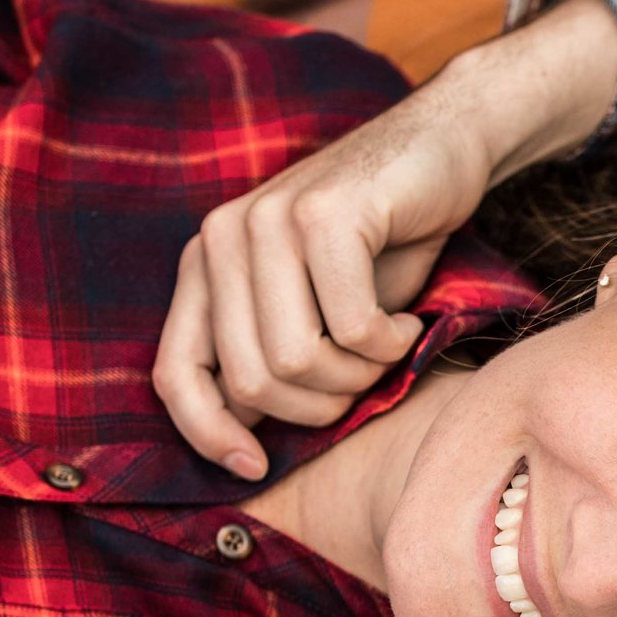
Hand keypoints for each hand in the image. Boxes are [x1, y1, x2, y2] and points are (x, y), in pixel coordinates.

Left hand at [154, 0, 616, 478]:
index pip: (175, 374)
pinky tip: (405, 323)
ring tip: (384, 348)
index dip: (209, 435)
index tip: (257, 466)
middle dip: (318, 406)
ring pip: (298, 360)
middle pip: (253, 382)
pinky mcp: (326, 213)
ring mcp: (270, 219)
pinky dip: (390, 344)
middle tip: (362, 381)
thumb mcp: (310, 312)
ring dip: (358, 378)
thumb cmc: (378, 246)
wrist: (441, 150)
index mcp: (206, 266)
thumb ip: (268, 362)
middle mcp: (222, 236)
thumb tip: (240, 446)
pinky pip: (351, 328)